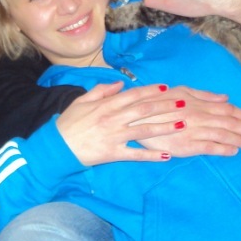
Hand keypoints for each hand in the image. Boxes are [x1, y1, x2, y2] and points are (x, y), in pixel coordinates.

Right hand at [55, 81, 189, 165]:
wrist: (57, 147)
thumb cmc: (68, 123)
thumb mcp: (82, 101)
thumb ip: (101, 91)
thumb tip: (119, 84)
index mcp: (106, 105)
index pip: (133, 95)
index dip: (151, 91)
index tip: (167, 88)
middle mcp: (113, 119)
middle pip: (144, 110)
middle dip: (165, 106)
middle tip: (183, 103)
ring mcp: (115, 137)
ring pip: (144, 131)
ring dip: (165, 127)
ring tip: (182, 124)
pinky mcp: (113, 153)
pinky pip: (135, 155)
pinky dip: (151, 156)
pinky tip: (166, 156)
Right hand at [132, 86, 240, 156]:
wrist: (136, 117)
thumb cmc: (158, 102)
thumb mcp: (180, 91)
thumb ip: (203, 95)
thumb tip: (225, 97)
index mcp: (198, 103)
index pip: (227, 109)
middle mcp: (199, 116)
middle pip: (229, 122)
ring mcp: (193, 131)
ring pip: (223, 135)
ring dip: (240, 139)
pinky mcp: (186, 146)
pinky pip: (209, 147)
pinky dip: (224, 149)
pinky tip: (234, 151)